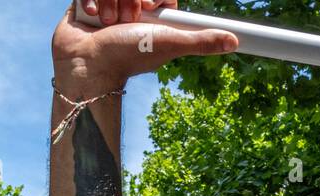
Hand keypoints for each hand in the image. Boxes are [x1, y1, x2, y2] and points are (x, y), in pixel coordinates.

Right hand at [52, 0, 237, 94]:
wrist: (88, 64)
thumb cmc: (129, 57)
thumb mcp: (169, 44)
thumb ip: (201, 41)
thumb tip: (234, 42)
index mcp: (154, 13)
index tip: (152, 5)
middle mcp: (131, 6)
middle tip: (128, 20)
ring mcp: (108, 3)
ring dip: (110, 3)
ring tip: (108, 24)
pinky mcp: (85, 2)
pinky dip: (90, 1)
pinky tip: (92, 18)